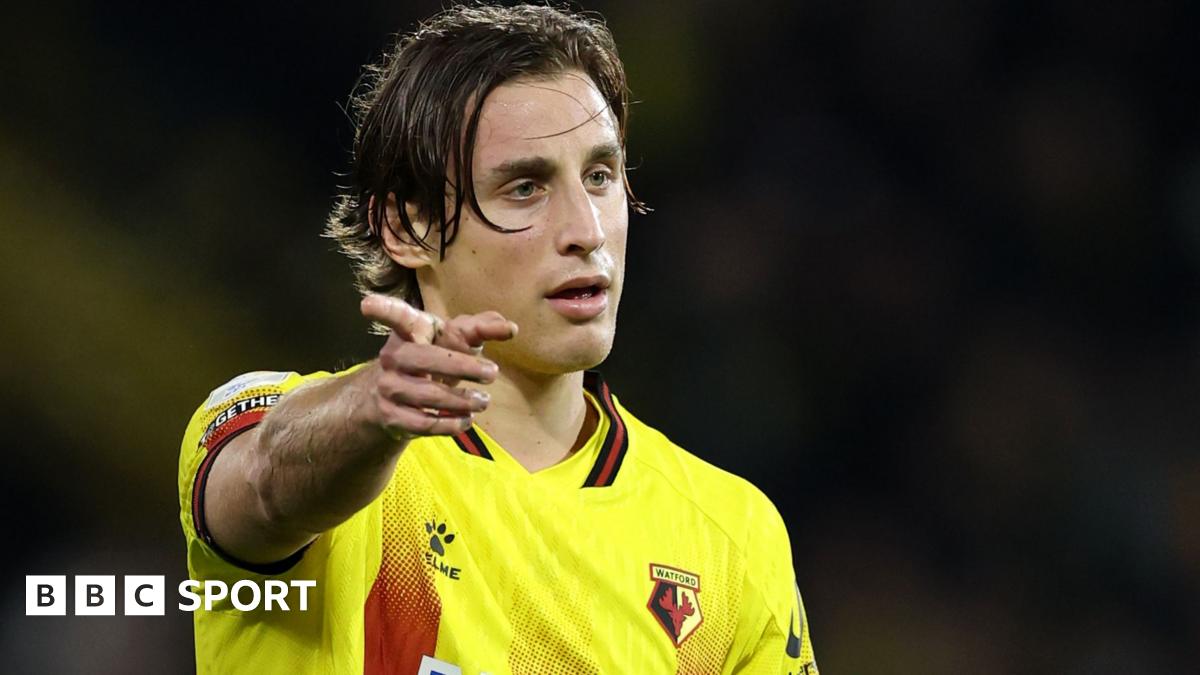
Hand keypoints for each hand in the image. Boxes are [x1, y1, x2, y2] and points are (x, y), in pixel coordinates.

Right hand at [359, 294, 517, 440]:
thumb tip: (511, 327)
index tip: (367, 305)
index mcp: (408, 330)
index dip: (384, 310)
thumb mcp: (454, 338)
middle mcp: (393, 356)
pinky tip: (466, 419)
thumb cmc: (432, 355)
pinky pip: (423, 423)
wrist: (395, 396)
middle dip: (461, 366)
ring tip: (484, 400)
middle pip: (425, 359)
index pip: (396, 317)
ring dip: (461, 400)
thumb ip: (481, 328)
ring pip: (427, 395)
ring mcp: (388, 387)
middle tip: (493, 372)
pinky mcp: (391, 416)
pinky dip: (450, 424)